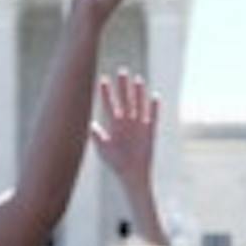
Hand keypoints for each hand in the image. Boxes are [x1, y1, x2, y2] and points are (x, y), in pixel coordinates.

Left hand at [90, 69, 158, 189]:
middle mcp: (126, 122)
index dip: (106, 92)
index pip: (109, 104)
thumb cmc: (115, 164)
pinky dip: (154, 108)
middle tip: (122, 71)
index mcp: (114, 125)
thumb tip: (91, 126)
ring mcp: (139, 125)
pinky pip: (153, 117)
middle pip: (125, 100)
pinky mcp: (150, 132)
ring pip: (139, 105)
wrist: (132, 175)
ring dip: (139, 93)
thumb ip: (98, 137)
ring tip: (138, 79)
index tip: (103, 79)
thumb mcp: (104, 150)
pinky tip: (154, 96)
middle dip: (123, 86)